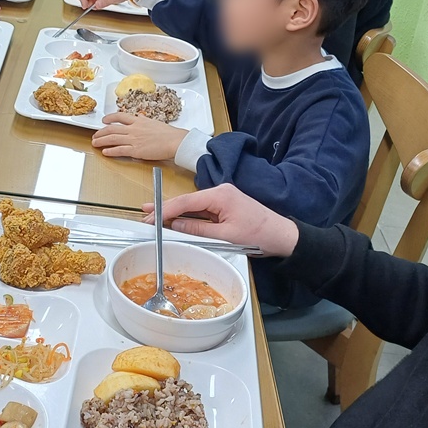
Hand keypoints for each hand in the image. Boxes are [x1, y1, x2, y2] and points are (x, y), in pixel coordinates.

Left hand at [92, 113, 186, 160]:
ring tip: (95, 143)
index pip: (120, 116)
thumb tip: (139, 117)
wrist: (175, 141)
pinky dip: (110, 151)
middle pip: (112, 129)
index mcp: (138, 121)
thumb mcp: (154, 122)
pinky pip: (119, 150)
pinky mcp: (135, 150)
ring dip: (101, 141)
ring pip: (112, 139)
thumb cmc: (169, 133)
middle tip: (95, 135)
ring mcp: (133, 139)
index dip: (110, 118)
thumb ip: (144, 120)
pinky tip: (105, 152)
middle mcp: (133, 129)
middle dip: (101, 132)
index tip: (104, 120)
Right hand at [141, 184, 299, 257]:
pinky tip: (175, 220)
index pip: (186, 201)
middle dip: (166, 208)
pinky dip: (188, 215)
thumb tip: (175, 225)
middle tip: (145, 214)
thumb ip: (198, 230)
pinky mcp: (225, 205)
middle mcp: (220, 191)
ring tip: (154, 216)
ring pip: (193, 205)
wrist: (282, 235)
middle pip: (187, 200)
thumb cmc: (259, 235)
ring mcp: (223, 197)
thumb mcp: (225, 236)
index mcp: (220, 195)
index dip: (166, 210)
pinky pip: (202, 209)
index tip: (150, 216)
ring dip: (175, 212)